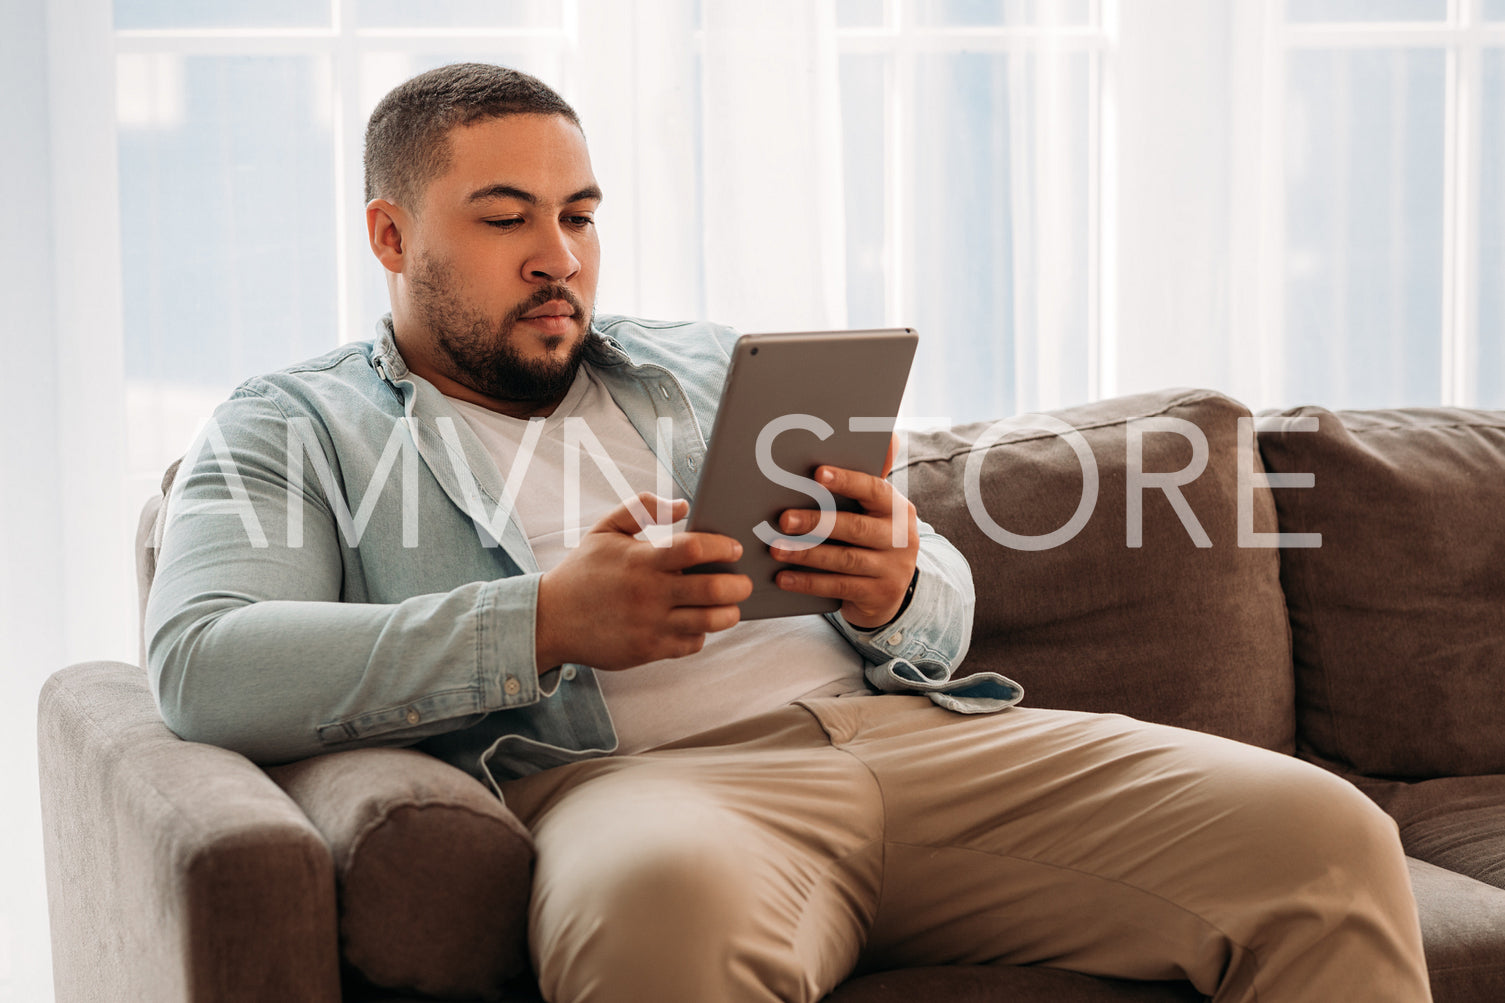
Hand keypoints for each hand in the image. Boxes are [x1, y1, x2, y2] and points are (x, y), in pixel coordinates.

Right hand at [535, 492, 752, 672]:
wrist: (550, 619)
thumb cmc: (582, 571)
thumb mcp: (605, 529)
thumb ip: (642, 506)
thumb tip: (683, 504)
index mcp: (641, 560)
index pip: (695, 549)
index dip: (722, 547)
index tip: (733, 549)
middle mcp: (649, 594)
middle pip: (713, 589)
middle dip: (739, 585)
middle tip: (743, 581)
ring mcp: (650, 625)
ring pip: (709, 622)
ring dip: (729, 613)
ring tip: (731, 604)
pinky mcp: (649, 649)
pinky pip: (691, 644)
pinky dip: (702, 633)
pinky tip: (698, 621)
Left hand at [770, 435, 919, 628]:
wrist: (894, 593)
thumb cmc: (874, 539)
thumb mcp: (876, 512)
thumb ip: (869, 480)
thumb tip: (884, 433)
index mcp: (897, 508)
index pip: (874, 489)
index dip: (847, 481)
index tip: (818, 474)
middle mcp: (901, 538)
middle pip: (855, 528)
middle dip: (816, 522)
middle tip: (783, 519)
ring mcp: (892, 569)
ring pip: (844, 560)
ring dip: (806, 554)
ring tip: (775, 548)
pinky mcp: (879, 595)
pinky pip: (838, 587)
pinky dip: (808, 582)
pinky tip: (784, 577)